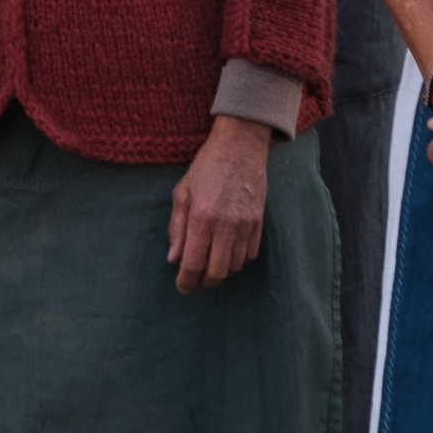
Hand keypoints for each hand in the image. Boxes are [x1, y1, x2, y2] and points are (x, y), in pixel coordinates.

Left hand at [168, 116, 273, 292]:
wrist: (240, 146)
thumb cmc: (207, 166)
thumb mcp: (182, 192)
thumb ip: (176, 228)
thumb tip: (173, 258)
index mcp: (202, 217)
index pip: (194, 263)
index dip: (186, 281)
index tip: (182, 286)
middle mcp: (225, 225)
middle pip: (217, 272)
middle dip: (204, 282)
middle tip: (195, 280)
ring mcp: (246, 225)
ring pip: (234, 266)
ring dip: (221, 271)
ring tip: (210, 264)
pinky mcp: (259, 223)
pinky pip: (249, 255)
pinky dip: (237, 261)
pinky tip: (227, 253)